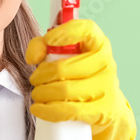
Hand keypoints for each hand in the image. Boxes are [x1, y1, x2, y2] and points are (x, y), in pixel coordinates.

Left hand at [26, 19, 135, 139]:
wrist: (106, 106)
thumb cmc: (80, 76)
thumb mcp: (67, 56)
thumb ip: (44, 46)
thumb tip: (33, 56)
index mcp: (99, 44)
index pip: (87, 29)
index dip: (65, 32)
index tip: (49, 40)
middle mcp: (106, 63)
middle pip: (64, 67)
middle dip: (41, 74)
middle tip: (35, 79)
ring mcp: (106, 87)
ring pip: (64, 90)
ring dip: (42, 93)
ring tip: (38, 94)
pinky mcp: (102, 110)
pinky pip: (69, 110)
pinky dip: (48, 110)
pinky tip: (38, 108)